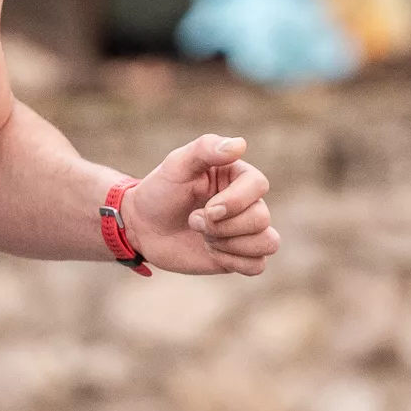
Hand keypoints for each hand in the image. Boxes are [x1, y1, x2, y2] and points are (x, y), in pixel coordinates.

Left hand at [121, 135, 277, 275]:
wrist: (142, 227)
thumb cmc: (160, 191)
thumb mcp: (176, 164)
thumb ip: (205, 148)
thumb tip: (240, 144)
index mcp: (237, 176)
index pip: (259, 185)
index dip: (235, 201)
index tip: (207, 209)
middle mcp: (248, 202)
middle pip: (261, 218)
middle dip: (223, 227)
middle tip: (194, 221)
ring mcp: (245, 230)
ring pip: (268, 243)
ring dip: (230, 245)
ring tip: (204, 237)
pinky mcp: (239, 255)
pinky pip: (257, 265)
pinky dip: (233, 262)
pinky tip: (211, 252)